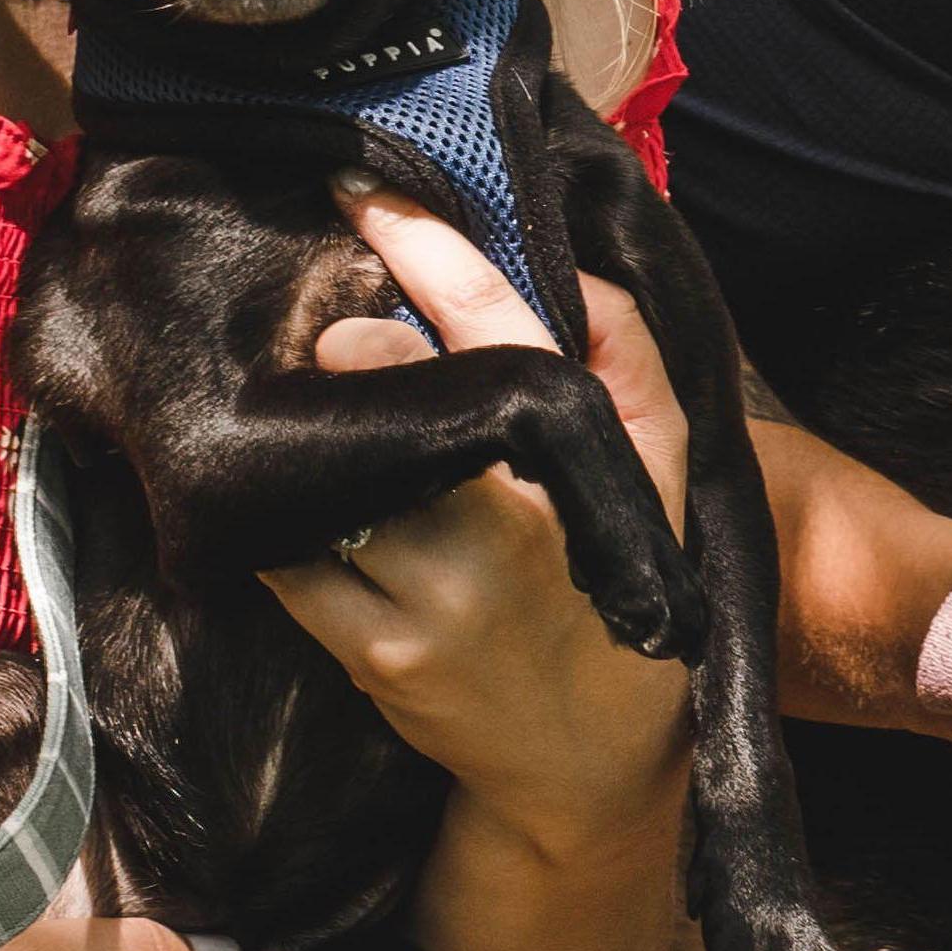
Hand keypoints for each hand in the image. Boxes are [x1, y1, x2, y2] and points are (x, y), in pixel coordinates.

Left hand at [261, 191, 693, 869]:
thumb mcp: (660, 466)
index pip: (493, 321)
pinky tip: (311, 513)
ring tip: (319, 428)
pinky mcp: (373, 652)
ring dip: (314, 440)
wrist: (592, 765)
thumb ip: (624, 350)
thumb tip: (559, 248)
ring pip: (331, 474)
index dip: (419, 241)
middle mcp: (507, 524)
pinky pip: (294, 555)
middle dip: (351, 350)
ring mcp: (432, 595)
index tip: (359, 185)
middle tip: (336, 337)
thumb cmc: (622, 588)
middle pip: (390, 392)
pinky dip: (291, 523)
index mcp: (580, 458)